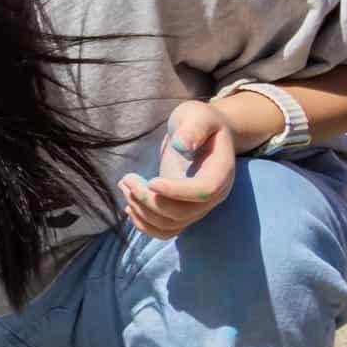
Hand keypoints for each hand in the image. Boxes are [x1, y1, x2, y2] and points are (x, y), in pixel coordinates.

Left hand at [119, 100, 239, 239]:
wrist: (202, 134)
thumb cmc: (199, 121)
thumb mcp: (198, 114)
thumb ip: (194, 127)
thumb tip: (183, 145)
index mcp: (221, 172)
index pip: (204, 191)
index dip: (177, 191)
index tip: (151, 181)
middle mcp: (214, 195)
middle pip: (182, 213)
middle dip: (149, 200)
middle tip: (127, 178)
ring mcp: (198, 207)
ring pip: (170, 225)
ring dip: (141, 211)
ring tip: (125, 185)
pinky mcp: (183, 212)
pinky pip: (165, 231)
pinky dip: (144, 225)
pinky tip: (129, 207)